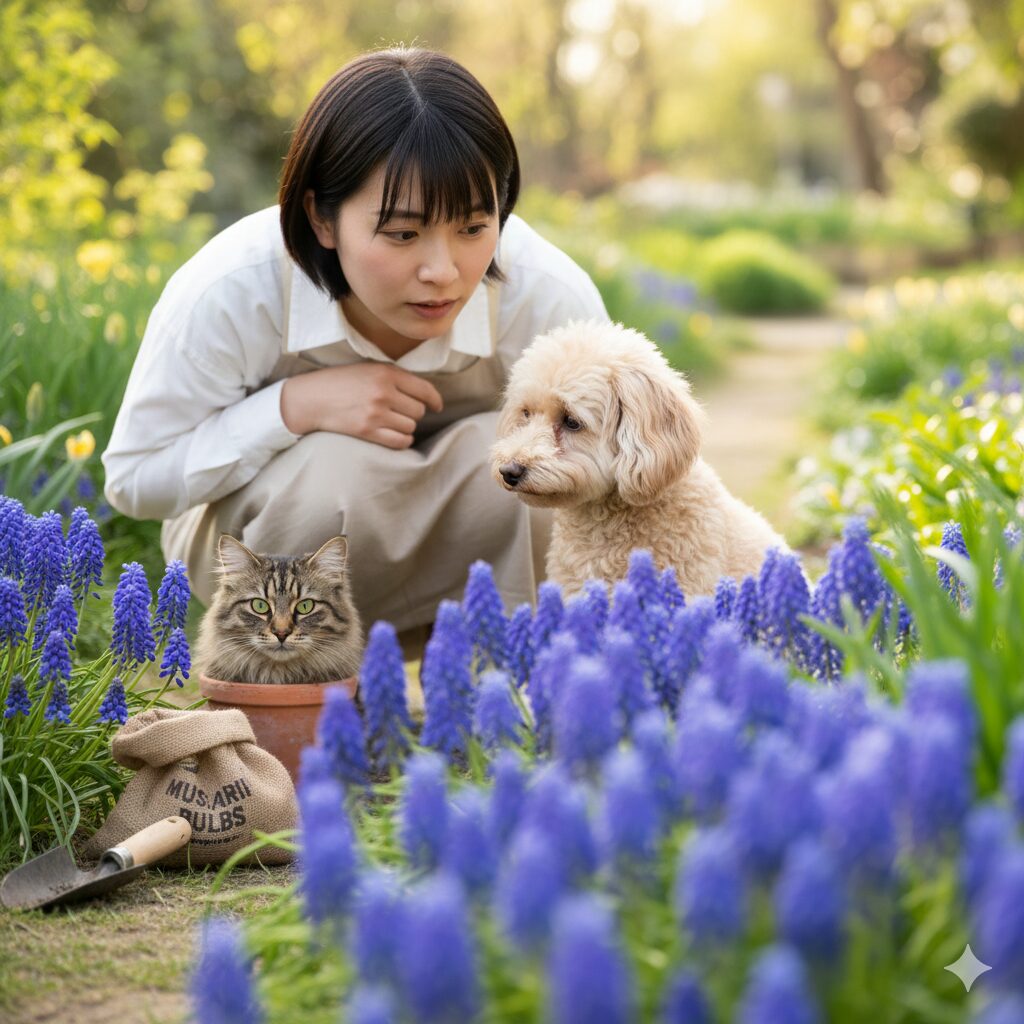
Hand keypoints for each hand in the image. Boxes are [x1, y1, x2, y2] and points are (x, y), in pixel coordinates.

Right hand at [280, 362, 443, 448]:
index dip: (435, 400)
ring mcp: (376, 413)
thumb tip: (424, 394)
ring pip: (410, 427)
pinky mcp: (368, 431)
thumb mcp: (368, 369)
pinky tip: (395, 436)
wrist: (311, 398)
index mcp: (386, 373)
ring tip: (391, 422)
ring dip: (405, 427)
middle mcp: (383, 393)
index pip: (424, 390)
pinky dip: (402, 441)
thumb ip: (394, 378)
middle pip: (418, 411)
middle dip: (413, 413)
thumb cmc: (340, 382)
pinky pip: (400, 442)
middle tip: (400, 412)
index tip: (437, 407)